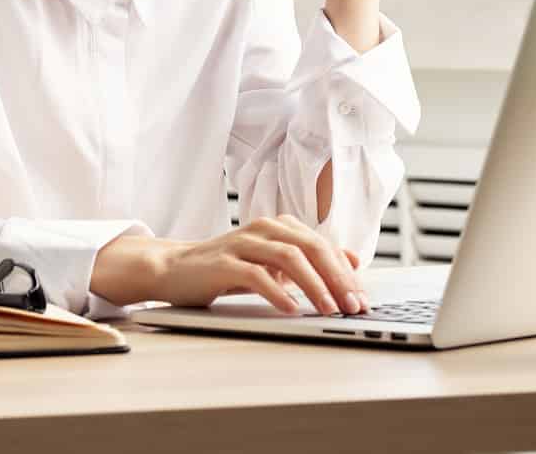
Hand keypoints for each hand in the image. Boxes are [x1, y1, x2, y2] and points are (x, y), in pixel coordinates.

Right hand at [92, 216, 367, 314]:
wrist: (174, 268)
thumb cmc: (226, 268)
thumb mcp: (272, 263)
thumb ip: (308, 260)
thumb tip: (351, 260)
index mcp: (279, 226)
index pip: (323, 245)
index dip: (346, 272)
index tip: (362, 299)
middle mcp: (263, 228)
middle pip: (311, 247)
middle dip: (337, 278)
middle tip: (353, 306)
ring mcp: (242, 243)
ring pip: (289, 257)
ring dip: (314, 285)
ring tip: (329, 309)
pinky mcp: (222, 262)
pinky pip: (256, 275)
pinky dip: (278, 292)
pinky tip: (291, 309)